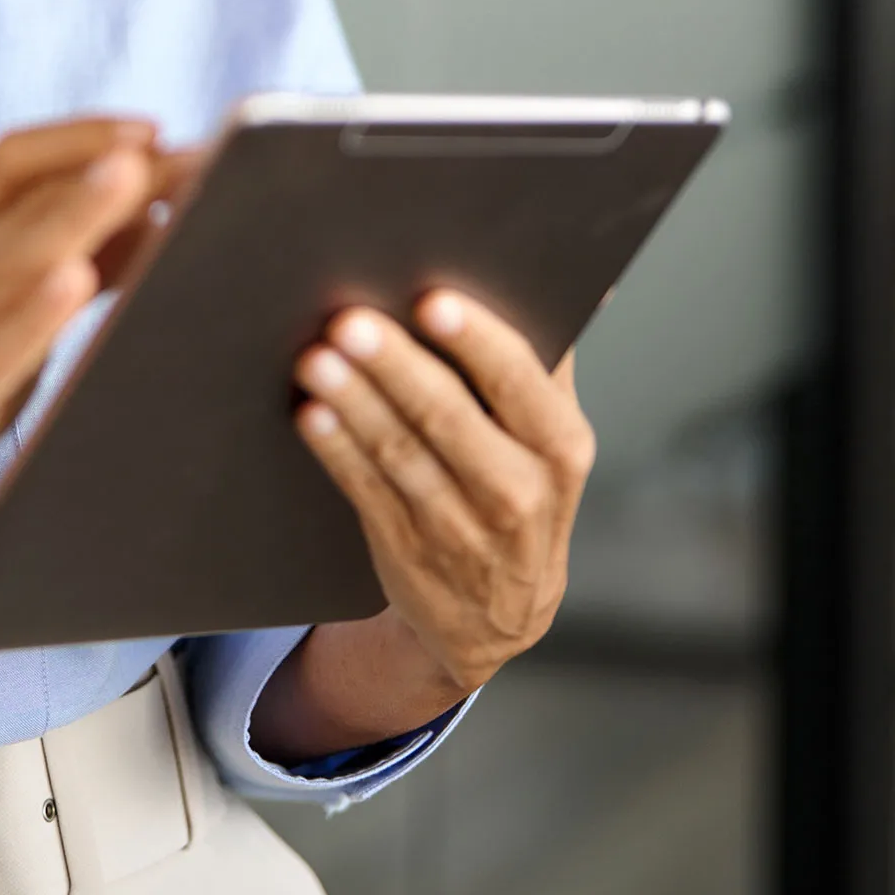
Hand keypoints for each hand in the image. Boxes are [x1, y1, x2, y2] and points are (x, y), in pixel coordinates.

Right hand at [0, 117, 176, 572]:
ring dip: (73, 214)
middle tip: (183, 148)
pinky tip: (71, 286)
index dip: (86, 136)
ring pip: (2, 261)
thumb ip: (63, 273)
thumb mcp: (0, 325)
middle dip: (106, 166)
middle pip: (21, 197)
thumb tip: (157, 216)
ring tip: (132, 177)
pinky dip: (27, 316)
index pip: (15, 162)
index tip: (161, 128)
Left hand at [292, 290, 595, 696]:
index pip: (520, 383)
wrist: (499, 614)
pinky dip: (337, 451)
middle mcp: (520, 490)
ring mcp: (463, 528)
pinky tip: (311, 414)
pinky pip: (368, 492)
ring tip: (316, 359)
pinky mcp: (409, 551)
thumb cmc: (521, 489)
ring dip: (355, 404)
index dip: (476, 342)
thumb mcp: (550, 439)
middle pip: (451, 418)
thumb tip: (583, 281)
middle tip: (349, 321)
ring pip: (403, 455)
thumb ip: (547, 364)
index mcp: (562, 447)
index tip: (430, 300)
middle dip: (397, 367)